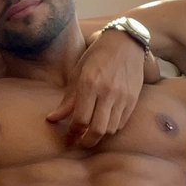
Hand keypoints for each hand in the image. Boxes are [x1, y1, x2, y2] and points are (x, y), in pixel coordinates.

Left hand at [46, 29, 144, 146]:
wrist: (125, 43)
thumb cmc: (96, 56)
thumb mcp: (78, 73)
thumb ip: (67, 100)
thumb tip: (52, 119)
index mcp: (89, 84)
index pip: (80, 119)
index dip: (73, 133)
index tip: (69, 137)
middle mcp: (106, 92)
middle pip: (97, 130)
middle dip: (87, 142)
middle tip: (80, 143)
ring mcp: (122, 97)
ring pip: (110, 129)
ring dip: (99, 135)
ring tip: (91, 132)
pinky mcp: (133, 99)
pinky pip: (121, 123)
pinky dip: (111, 127)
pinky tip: (104, 123)